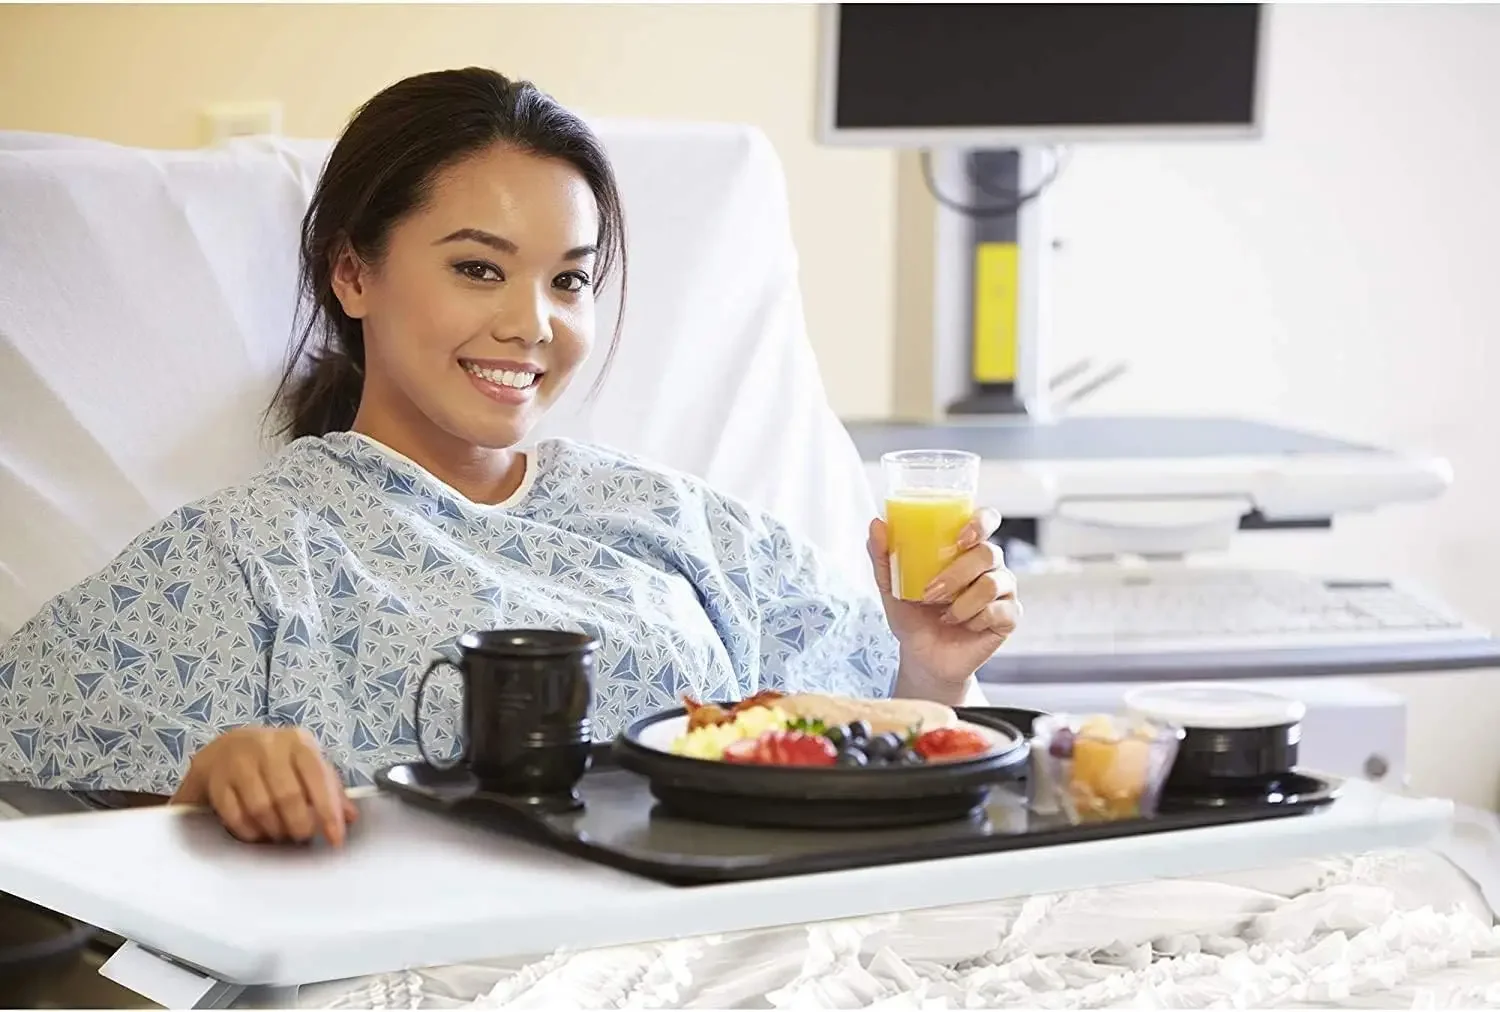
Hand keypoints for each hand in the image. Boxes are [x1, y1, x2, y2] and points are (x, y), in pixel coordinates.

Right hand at [171, 726, 357, 845]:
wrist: (224, 750)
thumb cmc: (275, 761)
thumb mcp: (305, 766)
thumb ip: (329, 789)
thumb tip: (350, 817)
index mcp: (297, 742)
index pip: (318, 777)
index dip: (329, 811)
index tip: (335, 838)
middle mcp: (268, 747)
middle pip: (288, 796)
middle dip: (299, 825)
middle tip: (302, 837)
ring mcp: (239, 762)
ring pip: (261, 808)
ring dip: (274, 830)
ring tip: (281, 834)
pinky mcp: (216, 781)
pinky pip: (235, 815)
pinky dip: (250, 831)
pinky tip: (258, 833)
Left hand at [867, 507, 1019, 688]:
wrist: (923, 657)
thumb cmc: (913, 616)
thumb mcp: (892, 587)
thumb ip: (884, 556)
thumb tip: (876, 524)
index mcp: (966, 548)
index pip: (986, 520)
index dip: (981, 522)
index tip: (961, 537)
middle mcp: (989, 565)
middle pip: (988, 552)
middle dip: (957, 573)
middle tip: (930, 592)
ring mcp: (1003, 590)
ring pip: (992, 583)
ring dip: (962, 602)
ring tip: (943, 613)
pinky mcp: (1009, 617)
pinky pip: (1000, 611)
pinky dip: (975, 620)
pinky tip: (962, 625)